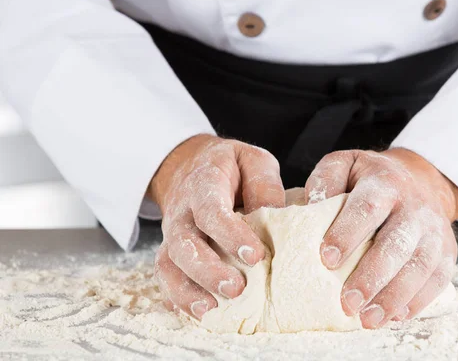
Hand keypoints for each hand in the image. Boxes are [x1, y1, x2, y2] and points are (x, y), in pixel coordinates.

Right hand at [149, 134, 283, 318]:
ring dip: (187, 290)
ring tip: (210, 310)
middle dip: (207, 269)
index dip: (230, 234)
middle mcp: (182, 211)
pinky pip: (165, 277)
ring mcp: (172, 233)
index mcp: (204, 184)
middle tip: (236, 289)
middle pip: (184, 243)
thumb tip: (275, 215)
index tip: (255, 256)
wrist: (192, 166)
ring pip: (169, 264)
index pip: (211, 210)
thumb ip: (264, 184)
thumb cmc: (231, 168)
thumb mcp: (253, 160)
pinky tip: (197, 313)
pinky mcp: (171, 251)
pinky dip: (176, 297)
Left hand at [305, 148, 457, 327]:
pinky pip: (438, 279)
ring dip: (394, 296)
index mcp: (385, 182)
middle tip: (347, 303)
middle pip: (396, 243)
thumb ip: (326, 179)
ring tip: (369, 320)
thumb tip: (309, 205)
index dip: (347, 233)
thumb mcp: (345, 164)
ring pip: (420, 266)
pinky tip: (395, 318)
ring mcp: (434, 230)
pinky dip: (418, 301)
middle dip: (372, 276)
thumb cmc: (370, 178)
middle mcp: (414, 206)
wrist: (420, 179)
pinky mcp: (447, 251)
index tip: (326, 259)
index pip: (367, 207)